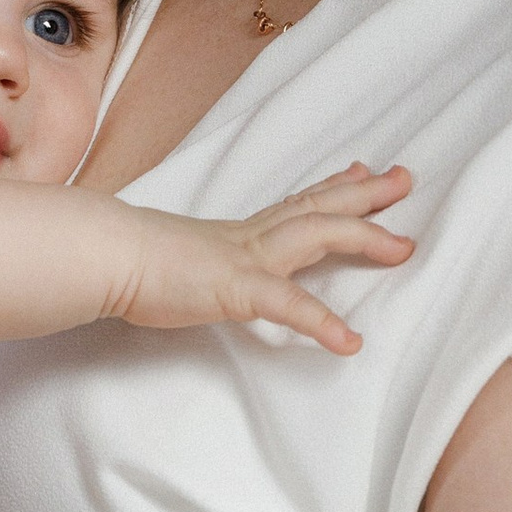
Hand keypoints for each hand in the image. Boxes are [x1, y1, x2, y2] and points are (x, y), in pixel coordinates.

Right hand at [109, 162, 414, 355]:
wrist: (106, 255)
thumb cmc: (129, 258)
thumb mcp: (177, 254)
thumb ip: (197, 257)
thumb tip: (193, 261)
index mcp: (239, 233)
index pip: (295, 202)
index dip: (333, 186)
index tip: (362, 168)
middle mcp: (251, 237)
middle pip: (319, 206)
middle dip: (366, 193)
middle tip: (405, 179)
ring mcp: (248, 259)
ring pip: (317, 234)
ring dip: (364, 237)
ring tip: (404, 248)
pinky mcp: (238, 289)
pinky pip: (289, 305)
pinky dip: (321, 322)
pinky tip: (348, 343)